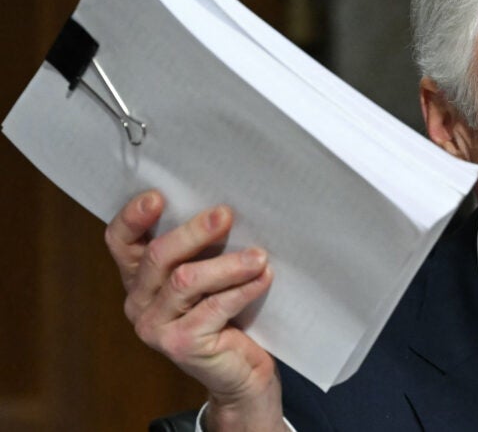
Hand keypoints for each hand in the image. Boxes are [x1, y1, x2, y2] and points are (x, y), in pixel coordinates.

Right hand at [106, 190, 287, 430]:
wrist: (241, 372)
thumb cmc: (228, 314)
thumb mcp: (210, 275)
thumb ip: (204, 249)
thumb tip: (226, 209)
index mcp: (139, 279)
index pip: (120, 242)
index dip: (132, 218)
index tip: (158, 196)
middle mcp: (138, 302)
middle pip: (159, 256)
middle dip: (195, 232)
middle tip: (226, 214)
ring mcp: (154, 327)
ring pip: (186, 281)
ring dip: (228, 264)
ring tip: (259, 256)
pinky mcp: (180, 344)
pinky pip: (214, 307)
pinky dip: (242, 289)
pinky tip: (263, 278)